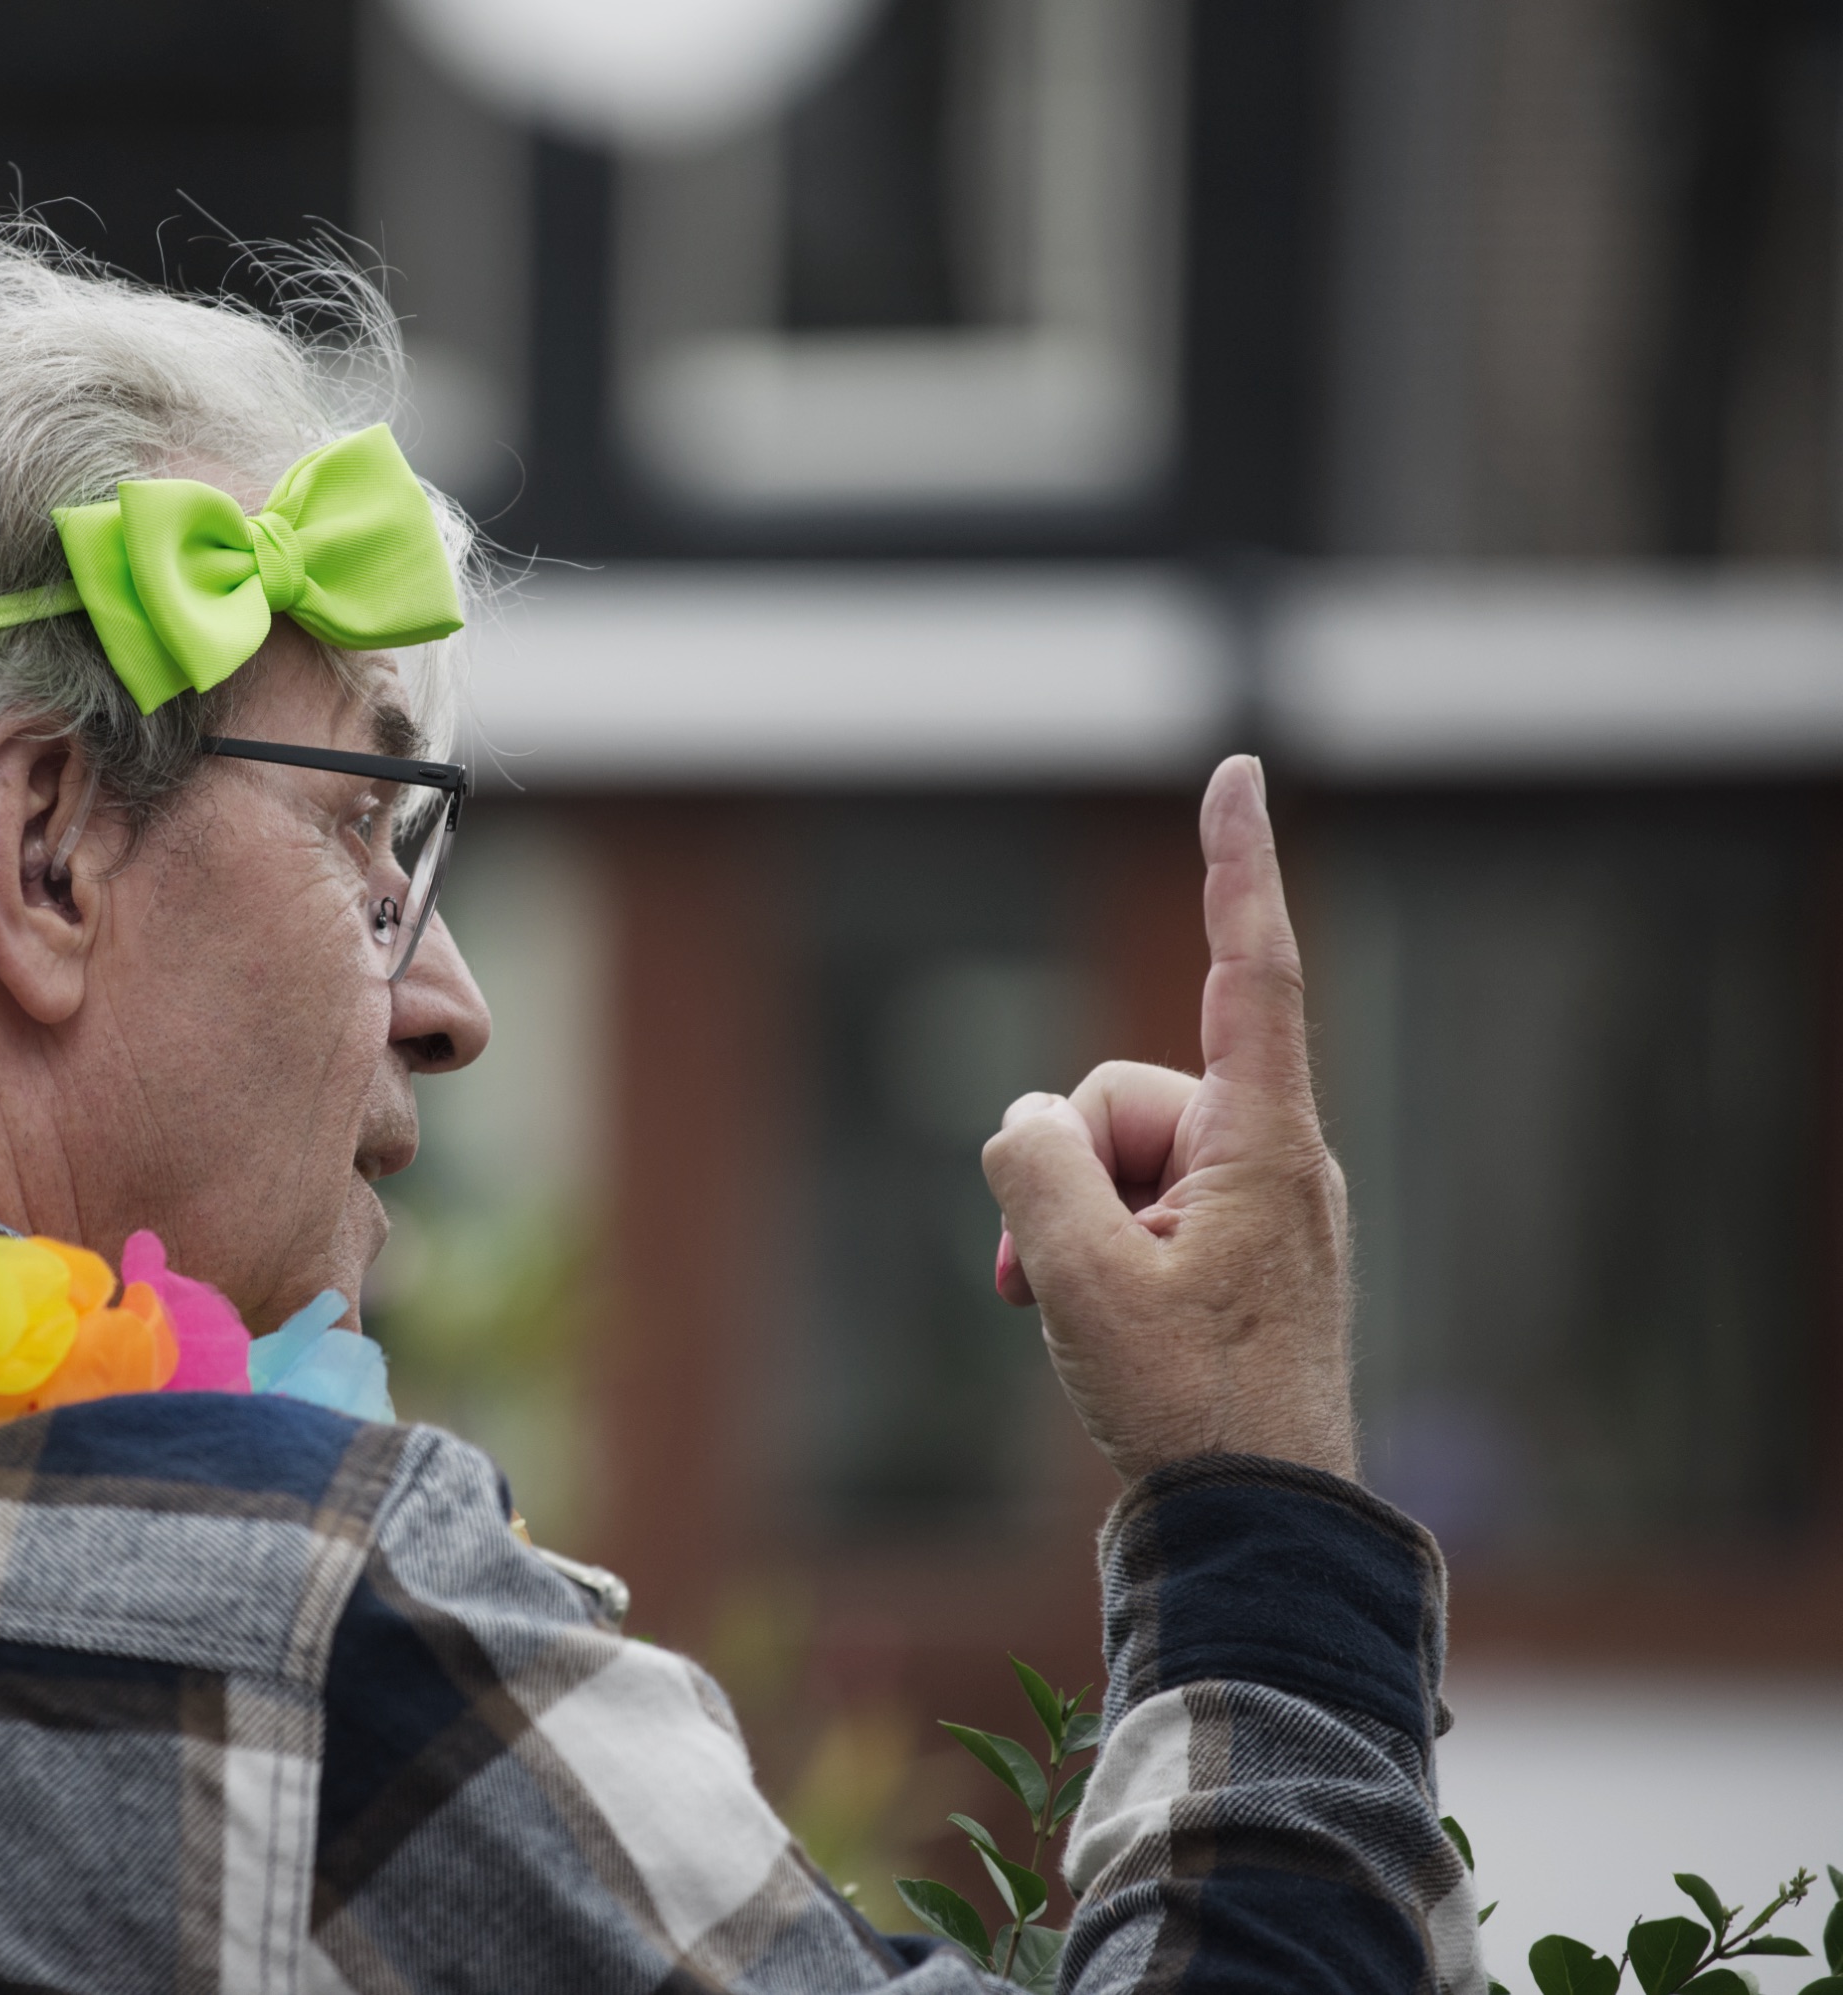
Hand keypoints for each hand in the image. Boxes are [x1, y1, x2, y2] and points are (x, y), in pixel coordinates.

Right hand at [982, 756, 1355, 1482]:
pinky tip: (1085, 1320)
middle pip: (1123, 1092)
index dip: (1237, 864)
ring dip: (1066, 1224)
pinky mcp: (1229, 1250)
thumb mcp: (1081, 1281)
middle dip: (1060, 1169)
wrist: (1259, 1527)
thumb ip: (1033, 1170)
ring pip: (1111, 1155)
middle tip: (1048, 1280)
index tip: (1240, 768)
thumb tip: (1023, 1126)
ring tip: (1073, 1315)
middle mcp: (1271, 1157)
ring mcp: (1252, 1206)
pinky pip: (1133, 1206)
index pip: (1248, 970)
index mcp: (1265, 1145)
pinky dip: (1089, 1249)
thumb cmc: (1188, 1406)